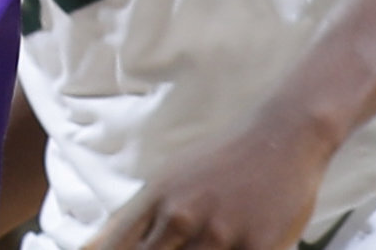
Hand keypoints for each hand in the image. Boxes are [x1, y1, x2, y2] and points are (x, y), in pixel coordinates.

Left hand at [87, 115, 328, 249]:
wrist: (281, 137)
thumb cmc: (220, 162)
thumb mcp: (170, 180)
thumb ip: (135, 219)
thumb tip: (94, 247)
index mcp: (156, 198)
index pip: (118, 243)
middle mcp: (182, 216)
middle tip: (165, 248)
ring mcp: (220, 233)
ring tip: (206, 242)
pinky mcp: (257, 247)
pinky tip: (229, 248)